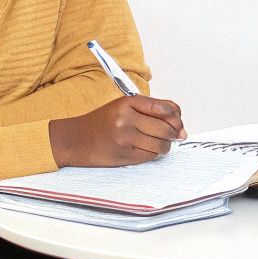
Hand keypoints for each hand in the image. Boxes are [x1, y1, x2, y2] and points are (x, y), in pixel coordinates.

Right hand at [48, 96, 186, 166]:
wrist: (75, 139)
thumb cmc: (102, 123)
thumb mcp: (124, 108)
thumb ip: (152, 113)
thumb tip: (182, 131)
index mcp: (128, 102)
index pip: (165, 108)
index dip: (177, 118)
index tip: (177, 124)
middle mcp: (126, 118)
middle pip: (167, 128)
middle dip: (173, 134)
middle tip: (171, 136)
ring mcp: (125, 137)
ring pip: (161, 144)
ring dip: (164, 146)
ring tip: (156, 143)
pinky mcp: (124, 154)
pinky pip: (150, 156)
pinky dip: (152, 154)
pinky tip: (144, 149)